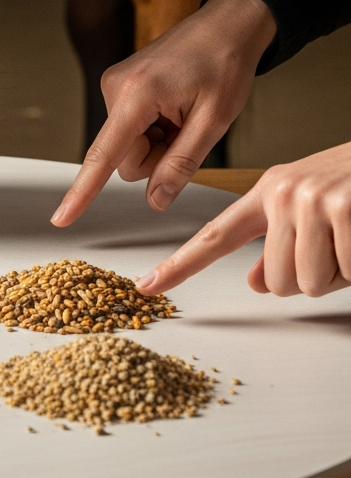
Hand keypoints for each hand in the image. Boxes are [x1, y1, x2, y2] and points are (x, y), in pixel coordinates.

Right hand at [51, 0, 276, 226]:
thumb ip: (181, 164)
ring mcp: (114, 86)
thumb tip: (155, 201)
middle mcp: (114, 89)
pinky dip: (155, 128)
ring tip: (184, 114)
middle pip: (123, 158)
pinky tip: (175, 107)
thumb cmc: (225, 65)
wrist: (227, 24)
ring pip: (128, 146)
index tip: (61, 218)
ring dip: (158, 142)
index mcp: (136, 96)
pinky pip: (131, 129)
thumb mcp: (214, 121)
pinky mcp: (119, 87)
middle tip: (188, 130)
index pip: (103, 156)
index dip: (82, 192)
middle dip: (156, 156)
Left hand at [135, 141, 350, 295]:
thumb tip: (256, 282)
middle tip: (336, 245)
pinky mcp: (343, 210)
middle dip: (312, 278)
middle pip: (279, 282)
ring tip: (350, 237)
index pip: (215, 235)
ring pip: (311, 283)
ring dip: (339, 274)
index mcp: (268, 192)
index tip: (147, 286)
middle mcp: (283, 193)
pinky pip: (345, 272)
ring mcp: (312, 201)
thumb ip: (278, 243)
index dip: (179, 265)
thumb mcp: (310, 206)